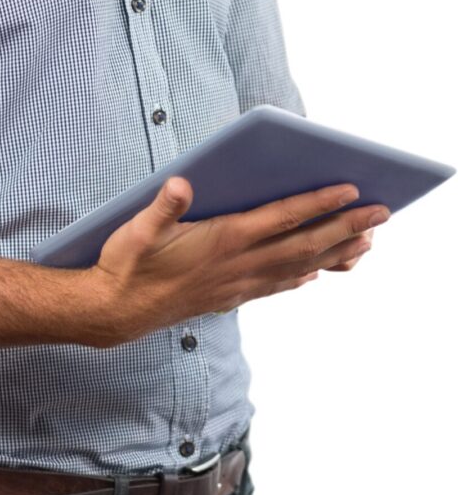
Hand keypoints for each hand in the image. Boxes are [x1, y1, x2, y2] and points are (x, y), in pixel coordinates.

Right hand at [85, 180, 390, 346]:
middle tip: (381, 213)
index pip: (281, 218)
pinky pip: (277, 286)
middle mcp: (237, 264)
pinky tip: (315, 275)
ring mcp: (237, 284)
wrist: (113, 312)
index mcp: (222, 239)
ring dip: (334, 254)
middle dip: (345, 226)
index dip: (317, 203)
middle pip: (303, 243)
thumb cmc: (125, 264)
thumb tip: (181, 183)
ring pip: (298, 267)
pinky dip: (302, 277)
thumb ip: (163, 207)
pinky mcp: (230, 297)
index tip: (349, 189)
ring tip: (365, 243)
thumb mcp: (136, 229)